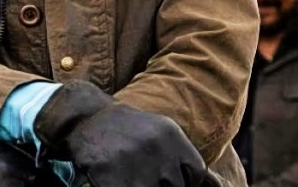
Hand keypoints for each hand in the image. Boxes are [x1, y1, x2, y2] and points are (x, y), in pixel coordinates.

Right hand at [35, 81, 206, 186]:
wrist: (87, 118)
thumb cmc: (127, 129)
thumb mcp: (160, 132)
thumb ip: (181, 156)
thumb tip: (210, 185)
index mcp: (172, 137)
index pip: (196, 174)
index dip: (187, 182)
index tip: (173, 180)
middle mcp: (157, 150)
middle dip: (164, 186)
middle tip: (147, 177)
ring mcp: (136, 166)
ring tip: (134, 178)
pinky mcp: (113, 179)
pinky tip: (120, 182)